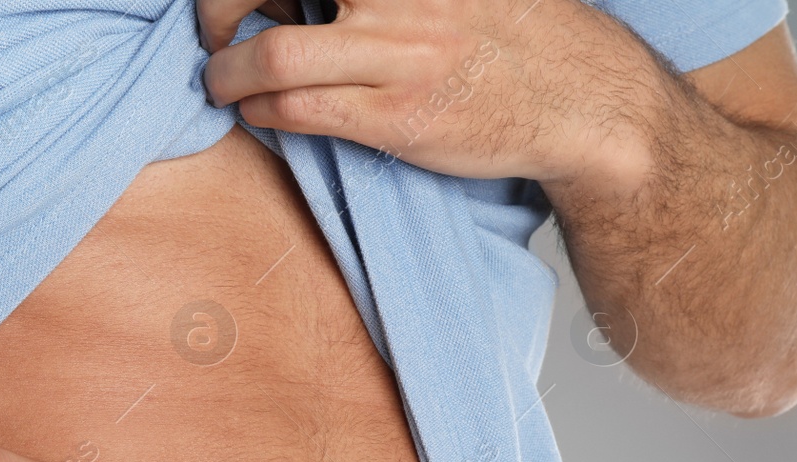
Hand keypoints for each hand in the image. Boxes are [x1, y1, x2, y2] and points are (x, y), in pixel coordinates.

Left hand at [198, 0, 663, 185]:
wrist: (581, 96)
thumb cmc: (506, 29)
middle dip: (217, 10)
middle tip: (215, 34)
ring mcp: (399, 53)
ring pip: (270, 55)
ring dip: (226, 74)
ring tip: (224, 83)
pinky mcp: (396, 117)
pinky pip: (296, 109)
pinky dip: (259, 110)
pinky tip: (259, 111)